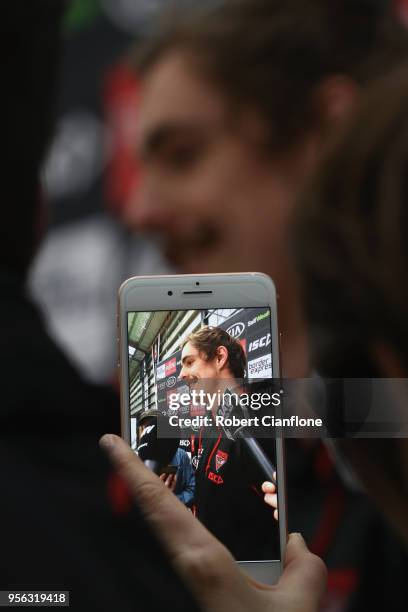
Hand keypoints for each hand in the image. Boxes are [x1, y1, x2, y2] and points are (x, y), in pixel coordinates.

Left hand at [100, 434, 326, 611]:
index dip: (129, 468)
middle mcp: (190, 563)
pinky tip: (218, 516)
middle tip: (141, 440)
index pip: (155, 502)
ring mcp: (192, 574)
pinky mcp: (200, 584)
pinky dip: (195, 521)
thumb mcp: (297, 606)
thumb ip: (305, 568)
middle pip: (156, 507)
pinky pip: (192, 543)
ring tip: (180, 467)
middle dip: (143, 474)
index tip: (111, 441)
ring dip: (170, 498)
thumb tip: (296, 544)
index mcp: (203, 559)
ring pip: (174, 525)